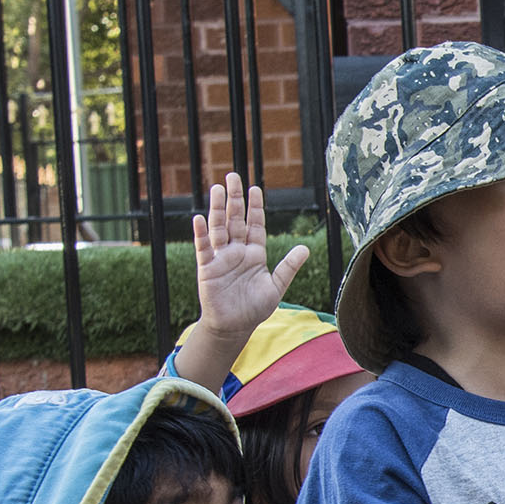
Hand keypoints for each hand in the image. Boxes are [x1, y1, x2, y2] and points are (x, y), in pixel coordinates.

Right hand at [192, 173, 313, 356]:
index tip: (255, 189)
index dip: (255, 207)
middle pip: (235, 219)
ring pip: (219, 228)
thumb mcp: (276, 286)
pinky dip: (201, 234)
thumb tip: (305, 248)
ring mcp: (221, 259)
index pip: (255, 224)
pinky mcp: (208, 269)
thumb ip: (288, 267)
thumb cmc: (254, 308)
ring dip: (217, 209)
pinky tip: (199, 218)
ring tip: (217, 189)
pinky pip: (203, 248)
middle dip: (234, 198)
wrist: (235, 327)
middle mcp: (237, 252)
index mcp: (254, 254)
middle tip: (232, 176)